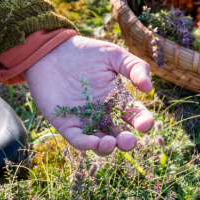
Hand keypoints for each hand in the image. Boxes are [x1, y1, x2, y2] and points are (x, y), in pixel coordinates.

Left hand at [23, 36, 153, 156]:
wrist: (50, 51)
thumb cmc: (83, 52)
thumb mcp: (112, 54)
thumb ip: (134, 67)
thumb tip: (148, 88)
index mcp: (117, 99)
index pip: (135, 116)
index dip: (143, 123)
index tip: (144, 124)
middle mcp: (104, 114)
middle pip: (120, 136)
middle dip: (126, 142)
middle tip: (127, 140)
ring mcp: (85, 121)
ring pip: (100, 143)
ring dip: (107, 148)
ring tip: (109, 142)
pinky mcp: (66, 124)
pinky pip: (77, 139)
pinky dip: (86, 144)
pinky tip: (93, 141)